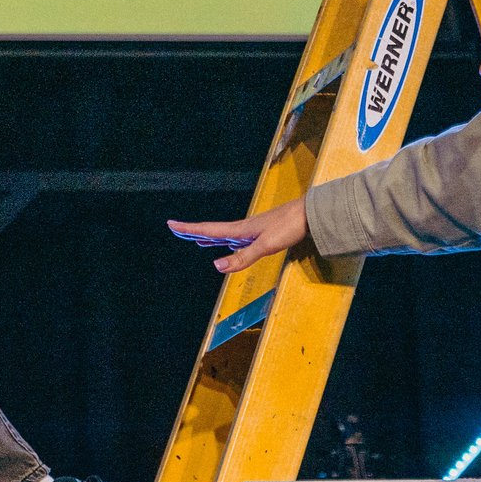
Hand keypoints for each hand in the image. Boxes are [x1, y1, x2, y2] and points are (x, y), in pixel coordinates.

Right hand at [168, 197, 306, 273]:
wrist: (309, 214)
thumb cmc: (288, 227)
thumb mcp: (265, 246)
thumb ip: (242, 258)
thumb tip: (215, 267)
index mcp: (240, 230)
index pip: (208, 230)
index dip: (189, 229)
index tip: (171, 224)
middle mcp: (242, 229)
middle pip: (212, 231)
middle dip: (193, 231)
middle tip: (176, 230)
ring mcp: (252, 230)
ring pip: (223, 235)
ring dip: (208, 237)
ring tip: (196, 240)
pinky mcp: (262, 233)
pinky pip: (235, 238)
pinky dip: (225, 241)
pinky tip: (229, 244)